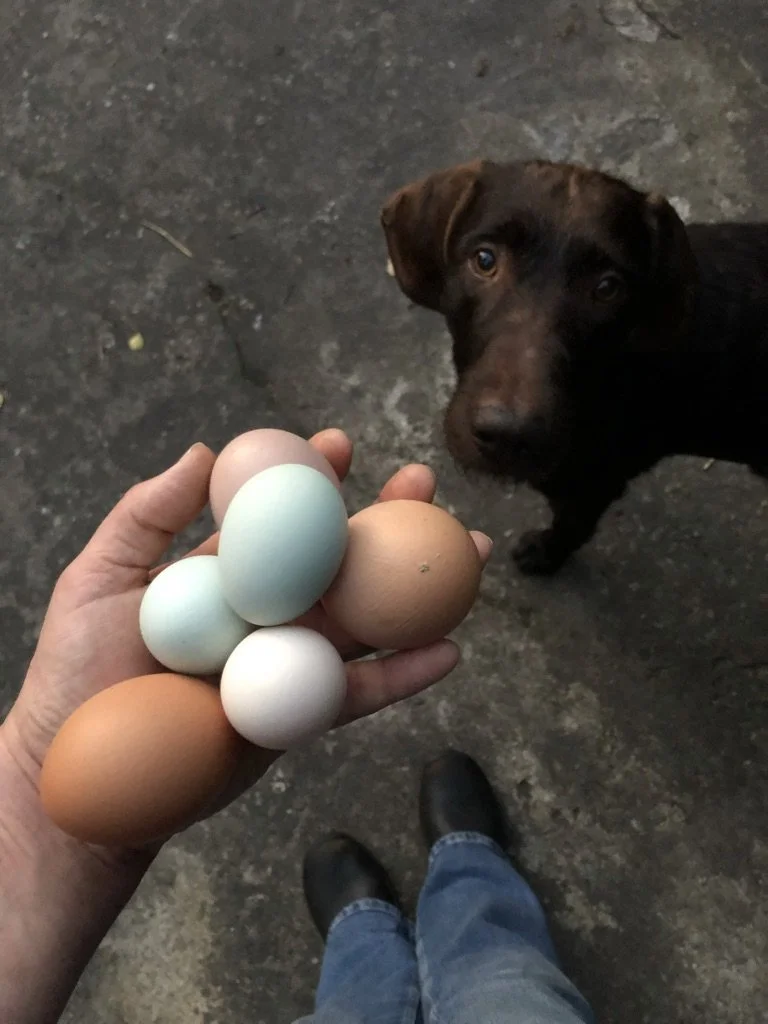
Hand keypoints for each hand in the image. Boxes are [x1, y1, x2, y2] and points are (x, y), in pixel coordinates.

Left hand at [3, 429, 491, 846]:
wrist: (86, 782)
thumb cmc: (79, 678)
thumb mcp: (98, 580)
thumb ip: (147, 514)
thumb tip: (203, 452)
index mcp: (225, 576)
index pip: (278, 517)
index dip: (312, 479)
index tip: (339, 445)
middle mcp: (266, 613)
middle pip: (338, 559)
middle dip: (386, 518)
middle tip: (425, 481)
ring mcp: (288, 664)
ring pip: (366, 618)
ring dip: (420, 587)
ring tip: (471, 549)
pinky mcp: (300, 718)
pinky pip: (361, 692)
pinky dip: (406, 674)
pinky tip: (450, 650)